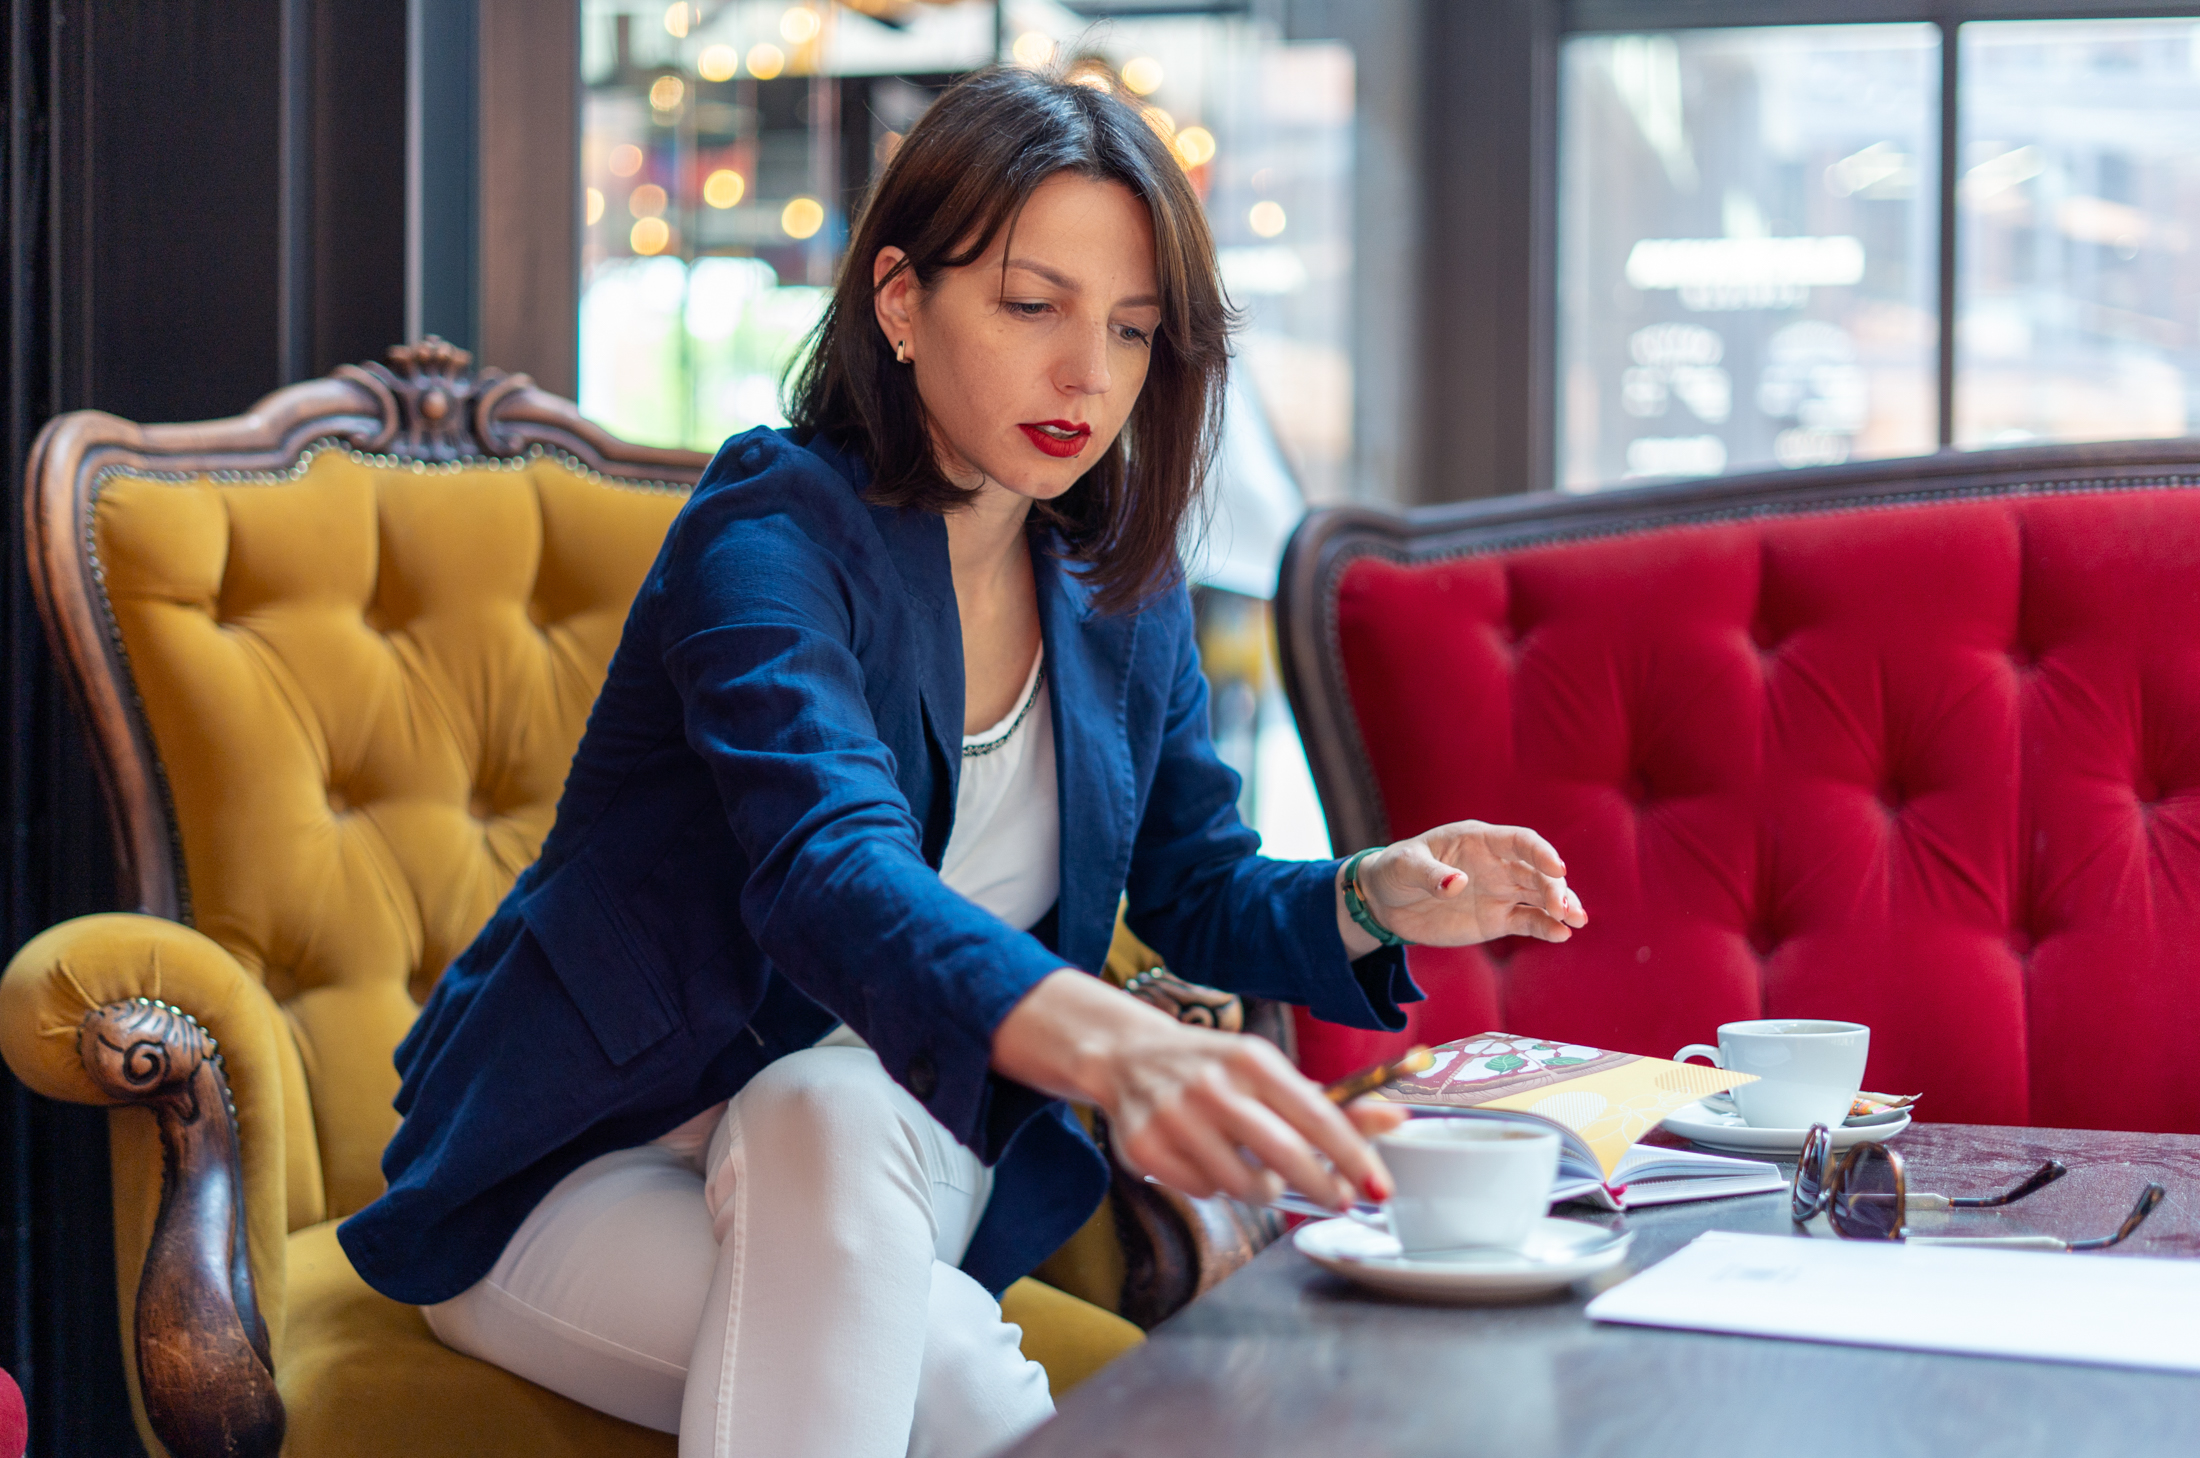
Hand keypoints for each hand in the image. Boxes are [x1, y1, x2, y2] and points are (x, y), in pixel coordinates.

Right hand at [991, 970, 1404, 1209]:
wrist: (1128, 1057)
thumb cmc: (1218, 1069)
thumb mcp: (1270, 1074)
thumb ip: (1332, 1103)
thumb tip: (1398, 1120)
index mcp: (1252, 1059)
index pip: (1317, 1114)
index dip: (1353, 1156)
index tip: (1380, 1187)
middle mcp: (1212, 1084)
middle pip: (1284, 1156)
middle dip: (1322, 1187)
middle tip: (1340, 1200)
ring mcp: (1174, 1115)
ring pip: (1244, 1185)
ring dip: (1264, 1190)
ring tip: (1260, 1174)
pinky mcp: (1145, 1147)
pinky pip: (1203, 1192)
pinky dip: (1216, 1188)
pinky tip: (1210, 1164)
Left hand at [1338, 821, 1586, 955]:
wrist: (1385, 902)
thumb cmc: (1394, 871)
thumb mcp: (1403, 867)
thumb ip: (1429, 874)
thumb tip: (1458, 884)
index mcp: (1478, 840)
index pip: (1519, 841)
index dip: (1540, 852)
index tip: (1557, 868)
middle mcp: (1497, 864)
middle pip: (1537, 872)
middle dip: (1555, 887)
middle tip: (1565, 908)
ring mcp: (1500, 892)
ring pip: (1540, 896)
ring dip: (1561, 906)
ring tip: (1576, 921)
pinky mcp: (1497, 919)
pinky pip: (1528, 922)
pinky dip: (1546, 927)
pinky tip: (1562, 935)